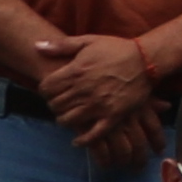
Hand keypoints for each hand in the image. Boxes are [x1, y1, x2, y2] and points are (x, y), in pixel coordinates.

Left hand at [40, 31, 156, 148]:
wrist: (146, 60)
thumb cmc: (116, 49)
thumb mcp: (88, 41)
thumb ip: (61, 45)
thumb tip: (36, 46)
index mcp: (75, 72)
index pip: (46, 88)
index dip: (45, 90)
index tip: (51, 90)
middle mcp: (83, 90)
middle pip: (55, 105)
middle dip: (54, 104)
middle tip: (60, 103)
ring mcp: (98, 105)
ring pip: (68, 120)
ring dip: (65, 120)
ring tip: (68, 116)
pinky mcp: (112, 116)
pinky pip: (93, 134)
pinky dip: (83, 140)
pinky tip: (77, 141)